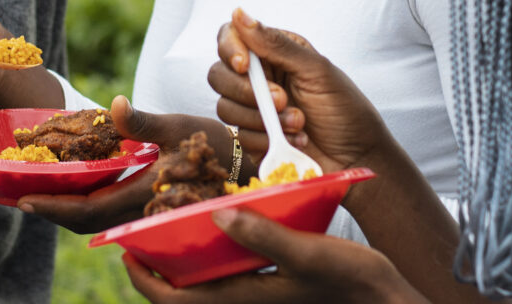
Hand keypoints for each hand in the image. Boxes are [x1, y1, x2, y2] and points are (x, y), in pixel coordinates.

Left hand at [16, 96, 234, 233]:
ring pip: (95, 219)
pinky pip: (107, 210)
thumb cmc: (215, 143)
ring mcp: (142, 209)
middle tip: (18, 197)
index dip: (55, 207)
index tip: (24, 200)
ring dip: (65, 208)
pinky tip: (72, 186)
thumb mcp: (179, 125)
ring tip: (37, 191)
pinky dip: (83, 202)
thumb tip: (114, 104)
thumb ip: (143, 121)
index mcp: (143, 192)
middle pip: (85, 222)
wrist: (245, 165)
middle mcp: (139, 208)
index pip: (89, 210)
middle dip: (51, 212)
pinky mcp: (146, 203)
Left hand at [122, 208, 427, 302]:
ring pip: (205, 286)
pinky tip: (218, 231)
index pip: (175, 299)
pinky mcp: (273, 289)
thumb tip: (213, 215)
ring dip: (183, 265)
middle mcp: (246, 302)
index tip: (124, 251)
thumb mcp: (306, 251)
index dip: (144, 280)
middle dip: (157, 271)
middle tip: (140, 236)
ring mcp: (259, 297)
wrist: (387, 302)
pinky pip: (228, 279)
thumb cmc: (350, 279)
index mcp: (244, 298)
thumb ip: (261, 234)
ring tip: (170, 229)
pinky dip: (212, 261)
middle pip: (184, 294)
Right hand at [207, 8, 391, 172]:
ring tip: (299, 123)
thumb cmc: (345, 109)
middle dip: (246, 91)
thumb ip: (276, 44)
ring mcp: (254, 109)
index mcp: (273, 52)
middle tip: (282, 100)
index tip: (243, 66)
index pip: (230, 38)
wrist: (359, 158)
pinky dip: (267, 139)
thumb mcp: (316, 71)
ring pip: (225, 107)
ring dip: (262, 118)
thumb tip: (239, 13)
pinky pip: (240, 136)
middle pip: (219, 74)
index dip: (230, 49)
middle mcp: (259, 78)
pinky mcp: (254, 138)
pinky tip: (296, 141)